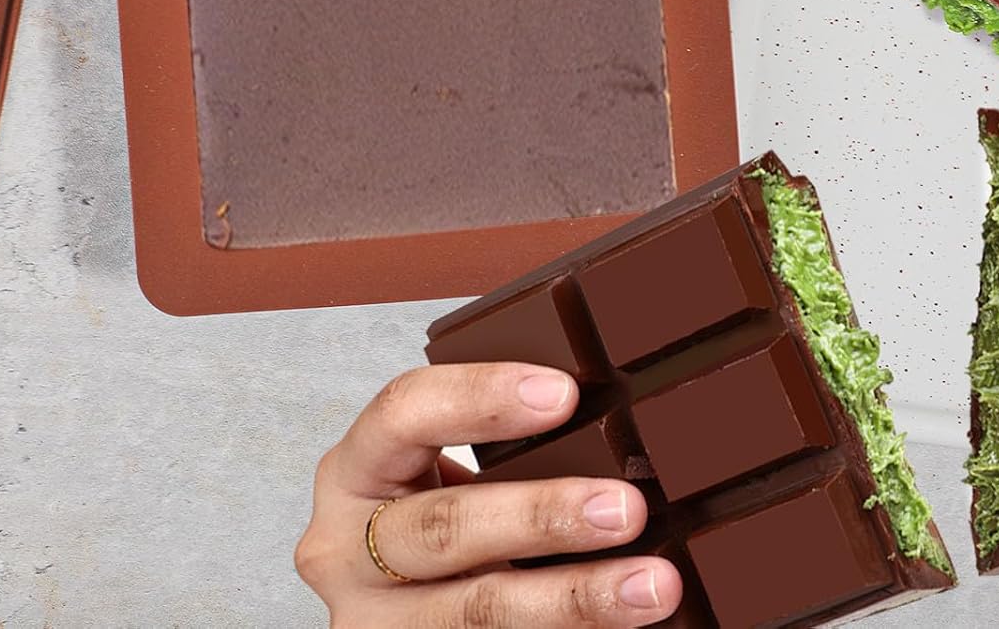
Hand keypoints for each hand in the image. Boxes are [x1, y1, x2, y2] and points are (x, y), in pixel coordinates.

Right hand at [294, 362, 681, 626]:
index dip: (481, 396)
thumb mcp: (434, 470)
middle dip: (543, 515)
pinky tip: (624, 627)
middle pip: (445, 526)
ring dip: (575, 597)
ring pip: (478, 610)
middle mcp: (347, 549)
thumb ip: (497, 441)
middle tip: (626, 506)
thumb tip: (612, 407)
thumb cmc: (435, 516)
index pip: (403, 412)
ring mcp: (376, 623)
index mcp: (354, 471)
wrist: (398, 606)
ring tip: (651, 584)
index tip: (564, 394)